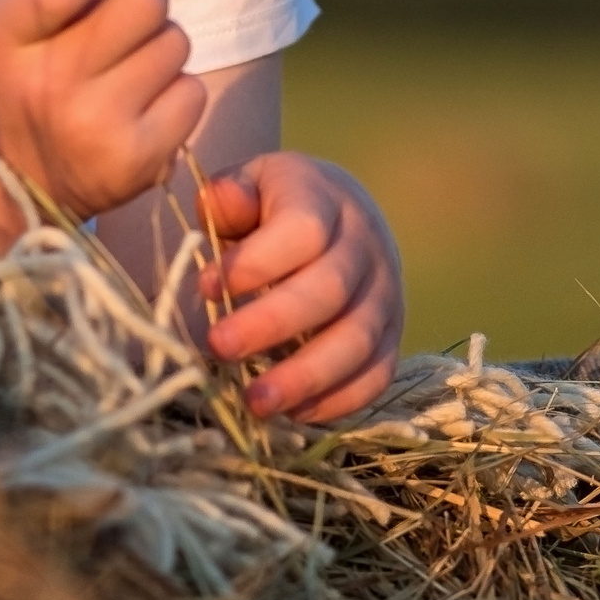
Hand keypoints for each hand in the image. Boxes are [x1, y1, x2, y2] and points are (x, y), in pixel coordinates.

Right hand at [0, 0, 207, 223]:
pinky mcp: (139, 160)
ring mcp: (98, 125)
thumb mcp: (4, 23)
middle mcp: (51, 82)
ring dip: (158, 47)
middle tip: (123, 20)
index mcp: (6, 35)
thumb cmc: (16, 80)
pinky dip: (175, 92)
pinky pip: (192, 92)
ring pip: (176, 41)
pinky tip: (142, 105)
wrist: (10, 178)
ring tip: (126, 69)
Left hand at [197, 153, 402, 421]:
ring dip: (305, 376)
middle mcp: (366, 243)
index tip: (206, 285)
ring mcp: (387, 290)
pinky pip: (378, 374)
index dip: (257, 261)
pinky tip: (294, 413)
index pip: (304, 228)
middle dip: (271, 324)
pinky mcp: (393, 333)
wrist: (335, 214)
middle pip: (329, 289)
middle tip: (218, 347)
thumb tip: (218, 203)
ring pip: (357, 339)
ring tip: (254, 403)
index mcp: (326, 198)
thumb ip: (228, 196)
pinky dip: (339, 400)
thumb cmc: (273, 206)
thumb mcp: (248, 186)